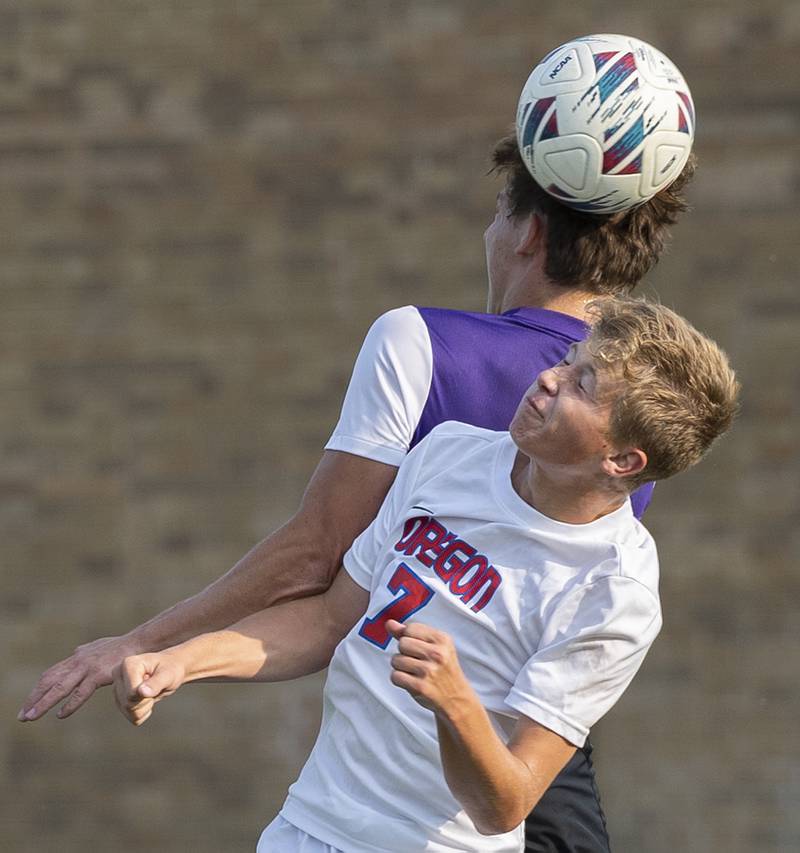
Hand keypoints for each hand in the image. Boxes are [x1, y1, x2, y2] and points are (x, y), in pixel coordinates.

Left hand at [18, 635, 142, 721]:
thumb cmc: (122, 646)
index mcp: (77, 656)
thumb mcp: (99, 646)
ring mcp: (87, 667)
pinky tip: (60, 715)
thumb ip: (86, 651)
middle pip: (49, 681)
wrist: (140, 642)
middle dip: (33, 699)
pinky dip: (69, 705)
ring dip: (43, 704)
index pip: (51, 675)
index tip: (28, 704)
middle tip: (22, 716)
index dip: (37, 690)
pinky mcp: (98, 674)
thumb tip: (76, 652)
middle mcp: (78, 661)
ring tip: (31, 717)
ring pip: (59, 688)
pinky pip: (80, 693)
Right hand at [112, 652, 185, 726]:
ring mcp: (117, 687)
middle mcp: (118, 674)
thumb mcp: (169, 674)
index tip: (156, 681)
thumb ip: (156, 683)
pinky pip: (130, 716)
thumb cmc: (170, 668)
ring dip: (145, 707)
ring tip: (151, 692)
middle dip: (146, 701)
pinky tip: (147, 699)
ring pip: (128, 711)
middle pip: (128, 704)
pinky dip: (142, 712)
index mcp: (128, 664)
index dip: (147, 694)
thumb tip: (141, 692)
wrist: (169, 670)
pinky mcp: (119, 698)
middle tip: (155, 688)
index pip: (131, 694)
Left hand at [386, 620, 472, 715]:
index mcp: (442, 639)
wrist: (456, 698)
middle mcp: (437, 654)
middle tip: (418, 661)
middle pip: (402, 643)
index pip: (410, 628)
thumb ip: (410, 633)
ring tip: (415, 672)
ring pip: (396, 660)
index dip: (409, 638)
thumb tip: (390, 624)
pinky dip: (400, 679)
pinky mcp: (420, 686)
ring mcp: (428, 670)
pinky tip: (412, 681)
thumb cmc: (443, 670)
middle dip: (405, 652)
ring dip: (401, 667)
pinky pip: (395, 676)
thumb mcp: (434, 646)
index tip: (418, 647)